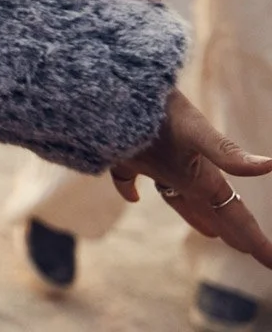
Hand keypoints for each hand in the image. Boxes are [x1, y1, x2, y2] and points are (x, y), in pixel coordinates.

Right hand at [110, 90, 271, 266]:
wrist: (101, 93)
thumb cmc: (149, 110)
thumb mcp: (194, 128)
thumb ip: (227, 151)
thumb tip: (270, 166)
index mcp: (196, 177)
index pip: (233, 214)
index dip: (254, 238)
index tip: (271, 262)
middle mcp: (174, 176)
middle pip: (210, 210)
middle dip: (231, 230)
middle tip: (249, 250)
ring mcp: (148, 167)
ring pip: (178, 198)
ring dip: (196, 215)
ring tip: (211, 233)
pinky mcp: (125, 153)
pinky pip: (132, 179)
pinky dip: (133, 190)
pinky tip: (134, 197)